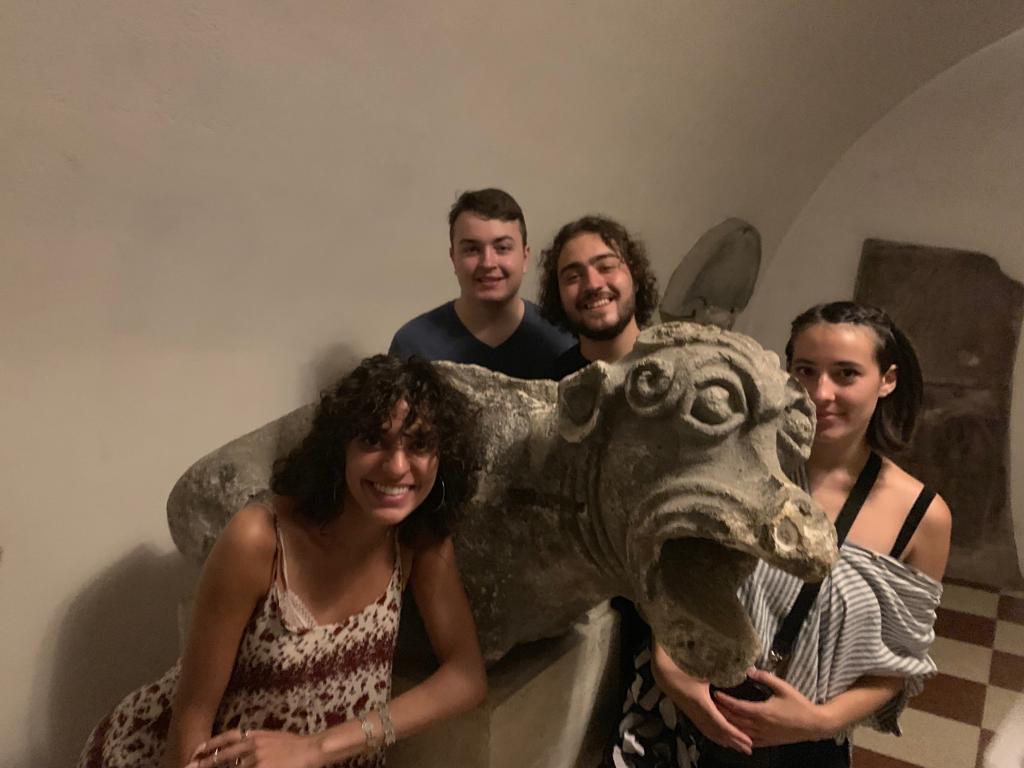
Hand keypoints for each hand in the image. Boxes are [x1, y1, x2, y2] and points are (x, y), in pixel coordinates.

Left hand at [185, 729, 322, 767]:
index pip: (226, 739)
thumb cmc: (294, 745)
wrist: (311, 749)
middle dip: (204, 764)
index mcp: (254, 736)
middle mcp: (252, 746)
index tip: (197, 751)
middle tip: (189, 767)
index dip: (210, 745)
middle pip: (223, 756)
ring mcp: (256, 760)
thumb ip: (255, 740)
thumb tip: (243, 741)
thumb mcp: (271, 737)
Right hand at [667, 673, 752, 754]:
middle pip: (718, 732)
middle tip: (748, 749)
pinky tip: (721, 740)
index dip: (734, 733)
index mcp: (702, 703)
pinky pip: (705, 730)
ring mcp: (694, 715)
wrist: (664, 674)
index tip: (747, 740)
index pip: (721, 724)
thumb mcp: (702, 671)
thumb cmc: (682, 670)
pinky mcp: (691, 714)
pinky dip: (716, 737)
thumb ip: (720, 673)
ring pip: (712, 733)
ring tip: (738, 747)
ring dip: (726, 741)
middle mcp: (698, 713)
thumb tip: (739, 672)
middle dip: (734, 742)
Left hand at [713, 668, 832, 747]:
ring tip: (717, 716)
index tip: (715, 693)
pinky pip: (749, 741)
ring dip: (727, 724)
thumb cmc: (799, 704)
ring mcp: (763, 735)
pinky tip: (732, 734)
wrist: (814, 725)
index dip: (725, 700)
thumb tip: (749, 669)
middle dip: (721, 712)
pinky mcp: (768, 742)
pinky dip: (739, 737)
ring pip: (740, 731)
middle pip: (734, 720)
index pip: (737, 706)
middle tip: (710, 704)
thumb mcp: (783, 687)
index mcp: (762, 711)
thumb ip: (765, 677)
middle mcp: (760, 725)